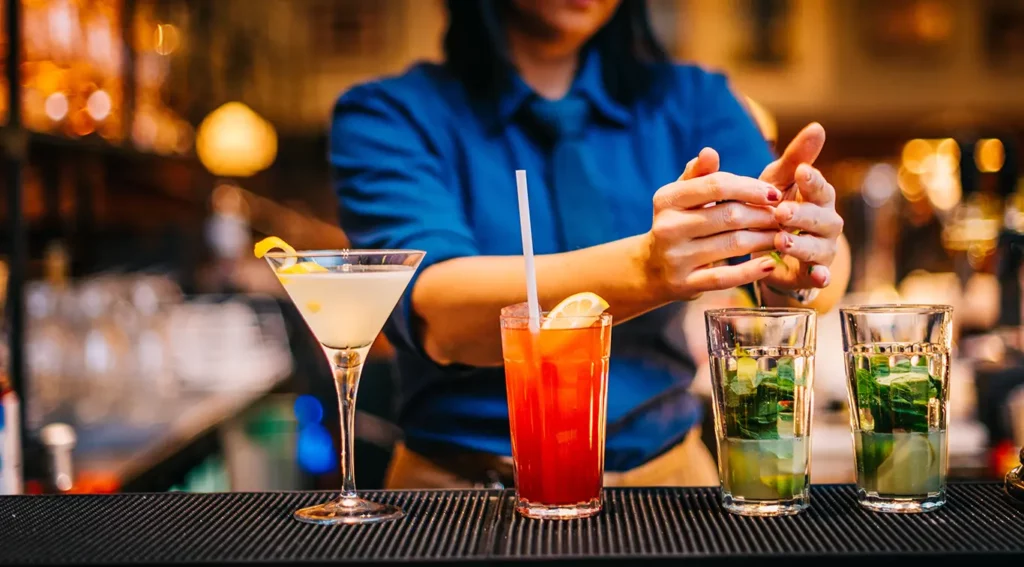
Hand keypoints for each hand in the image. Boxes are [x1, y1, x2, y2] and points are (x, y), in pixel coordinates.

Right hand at [644, 149, 783, 301]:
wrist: (652, 268)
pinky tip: (769, 264)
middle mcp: (668, 227)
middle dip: (763, 215)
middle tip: (784, 217)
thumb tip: (709, 152)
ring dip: (764, 239)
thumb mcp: (681, 196)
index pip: (717, 185)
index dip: (751, 187)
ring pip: (732, 244)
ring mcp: (676, 258)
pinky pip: (724, 277)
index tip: (775, 193)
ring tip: (781, 236)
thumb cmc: (677, 223)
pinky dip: (750, 272)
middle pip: (730, 215)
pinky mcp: (685, 284)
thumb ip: (699, 175)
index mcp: (667, 199)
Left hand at [759, 123, 843, 289]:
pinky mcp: (813, 273)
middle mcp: (826, 223)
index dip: (813, 180)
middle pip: (821, 218)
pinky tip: (816, 276)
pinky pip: (820, 276)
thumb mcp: (777, 181)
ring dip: (802, 245)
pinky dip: (820, 277)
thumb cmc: (773, 206)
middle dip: (802, 215)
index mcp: (818, 197)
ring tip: (782, 241)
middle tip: (780, 212)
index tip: (801, 172)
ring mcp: (823, 249)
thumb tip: (818, 126)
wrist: (767, 250)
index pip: (820, 186)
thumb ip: (794, 158)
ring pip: (819, 248)